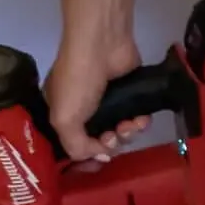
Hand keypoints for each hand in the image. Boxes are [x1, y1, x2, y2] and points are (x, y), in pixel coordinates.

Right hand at [46, 33, 150, 162]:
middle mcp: (85, 111)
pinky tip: (140, 119)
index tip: (97, 160)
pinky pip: (138, 120)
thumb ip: (77, 147)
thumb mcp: (64, 119)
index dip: (88, 157)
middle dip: (110, 144)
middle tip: (112, 136)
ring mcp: (110, 103)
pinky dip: (140, 123)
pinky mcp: (130, 96)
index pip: (76, 146)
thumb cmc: (78, 81)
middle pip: (102, 143)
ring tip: (128, 125)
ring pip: (122, 134)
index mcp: (64, 115)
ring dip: (127, 135)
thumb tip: (101, 156)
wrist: (103, 44)